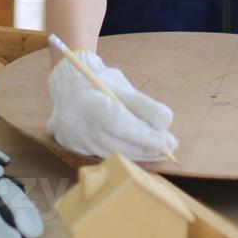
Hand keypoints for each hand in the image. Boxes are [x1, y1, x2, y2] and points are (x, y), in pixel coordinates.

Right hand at [46, 50, 178, 161]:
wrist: (66, 85)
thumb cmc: (97, 81)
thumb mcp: (121, 85)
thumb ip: (144, 104)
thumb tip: (166, 123)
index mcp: (87, 102)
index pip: (120, 124)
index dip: (144, 135)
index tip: (166, 141)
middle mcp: (77, 125)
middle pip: (118, 144)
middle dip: (147, 147)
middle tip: (170, 145)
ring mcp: (75, 140)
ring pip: (114, 153)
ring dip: (139, 154)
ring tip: (161, 149)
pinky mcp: (76, 149)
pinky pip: (106, 156)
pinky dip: (126, 154)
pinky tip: (142, 151)